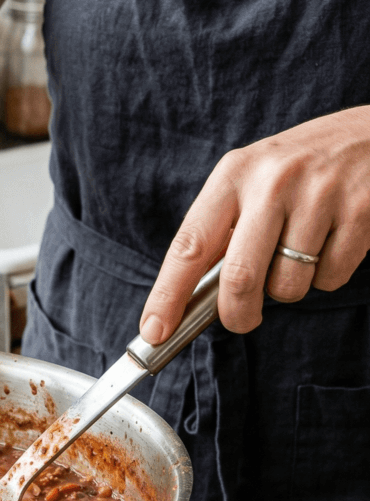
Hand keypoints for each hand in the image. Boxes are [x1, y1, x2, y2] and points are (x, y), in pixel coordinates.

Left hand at [140, 106, 369, 341]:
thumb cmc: (300, 168)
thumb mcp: (252, 181)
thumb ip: (223, 231)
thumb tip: (190, 300)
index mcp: (233, 174)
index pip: (189, 245)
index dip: (167, 295)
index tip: (153, 331)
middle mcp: (273, 182)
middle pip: (240, 278)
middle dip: (236, 314)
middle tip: (241, 320)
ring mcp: (321, 195)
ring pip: (288, 286)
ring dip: (288, 289)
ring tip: (299, 254)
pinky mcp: (362, 211)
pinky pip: (331, 278)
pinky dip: (326, 276)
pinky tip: (330, 242)